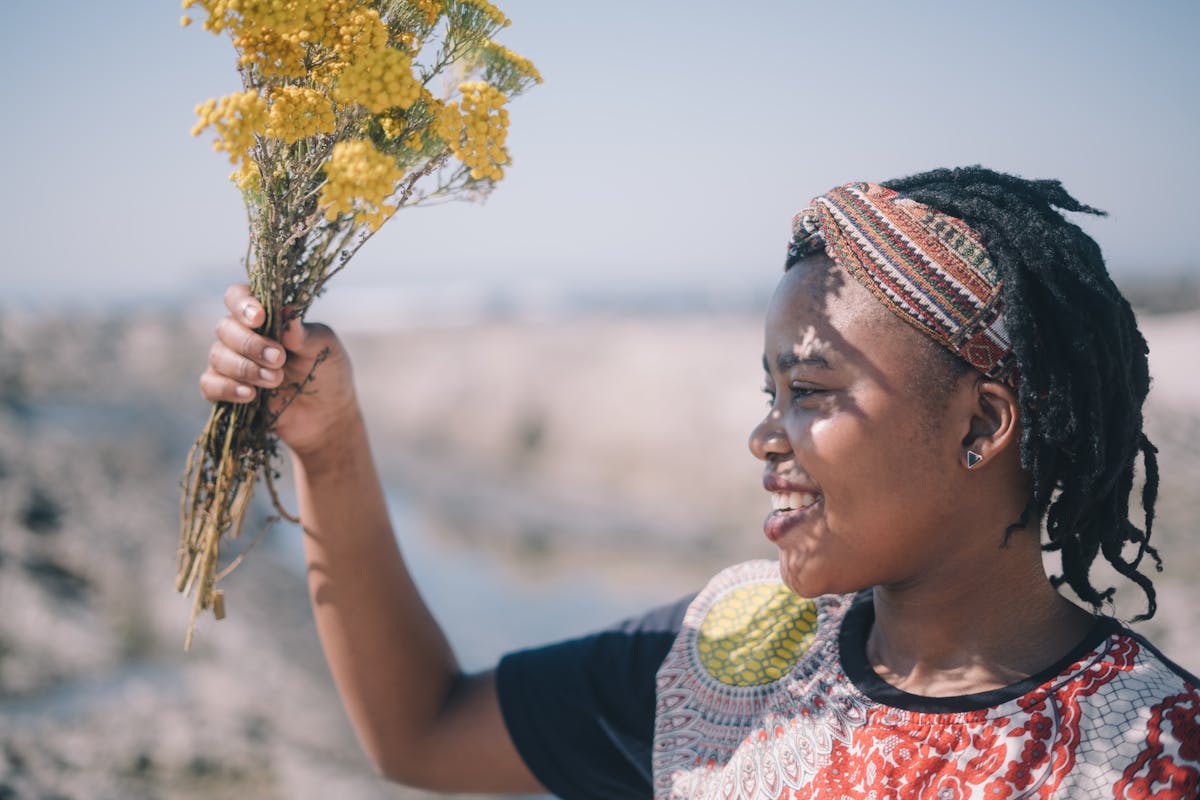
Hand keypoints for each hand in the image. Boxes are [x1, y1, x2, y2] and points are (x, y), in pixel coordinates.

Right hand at [199, 284, 358, 457]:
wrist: (327, 415)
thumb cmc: (327, 372)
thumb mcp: (324, 348)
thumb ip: (304, 332)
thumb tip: (287, 310)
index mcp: (265, 316)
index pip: (237, 297)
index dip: (242, 303)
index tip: (260, 318)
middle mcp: (243, 335)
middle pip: (225, 328)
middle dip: (251, 344)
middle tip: (279, 359)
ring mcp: (232, 362)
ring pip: (217, 356)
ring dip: (246, 368)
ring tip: (276, 380)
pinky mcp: (226, 390)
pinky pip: (209, 384)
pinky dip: (227, 388)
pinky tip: (250, 394)